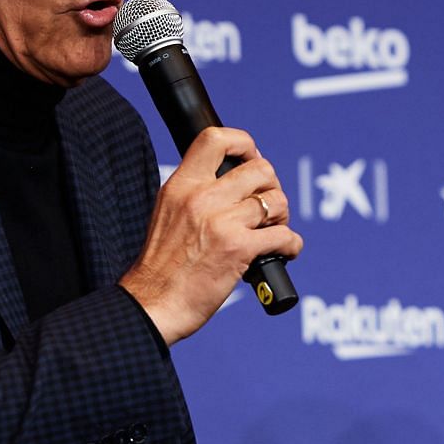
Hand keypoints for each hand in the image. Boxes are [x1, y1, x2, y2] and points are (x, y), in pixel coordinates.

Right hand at [119, 126, 300, 344]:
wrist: (152, 305)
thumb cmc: (161, 268)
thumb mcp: (168, 214)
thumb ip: (194, 195)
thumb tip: (232, 185)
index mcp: (181, 185)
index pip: (216, 139)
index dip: (244, 143)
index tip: (251, 159)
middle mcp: (201, 197)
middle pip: (260, 169)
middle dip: (272, 187)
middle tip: (268, 206)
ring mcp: (221, 222)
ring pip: (275, 201)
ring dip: (282, 216)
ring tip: (274, 230)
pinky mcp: (239, 249)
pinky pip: (284, 235)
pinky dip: (292, 245)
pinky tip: (284, 252)